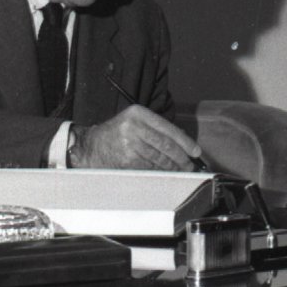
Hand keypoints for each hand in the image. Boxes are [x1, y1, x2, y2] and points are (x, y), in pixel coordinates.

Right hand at [72, 105, 200, 171]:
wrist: (90, 146)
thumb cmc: (114, 134)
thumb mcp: (133, 121)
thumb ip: (155, 128)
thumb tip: (182, 143)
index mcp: (138, 113)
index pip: (168, 129)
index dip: (185, 142)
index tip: (195, 151)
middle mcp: (134, 127)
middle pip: (166, 145)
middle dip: (182, 157)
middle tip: (190, 165)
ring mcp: (130, 144)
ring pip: (160, 159)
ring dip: (173, 167)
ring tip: (180, 170)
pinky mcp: (127, 160)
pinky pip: (150, 168)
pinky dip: (160, 172)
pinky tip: (165, 173)